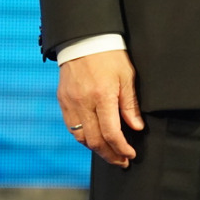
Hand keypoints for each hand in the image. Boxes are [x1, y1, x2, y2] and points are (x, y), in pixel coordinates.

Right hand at [58, 49, 143, 166]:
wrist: (84, 38)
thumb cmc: (110, 54)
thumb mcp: (127, 76)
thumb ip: (130, 104)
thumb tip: (136, 127)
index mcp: (102, 96)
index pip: (111, 133)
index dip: (121, 148)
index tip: (130, 154)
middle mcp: (83, 103)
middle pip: (95, 141)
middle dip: (110, 155)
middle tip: (122, 161)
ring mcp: (70, 103)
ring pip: (80, 138)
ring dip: (96, 149)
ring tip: (110, 153)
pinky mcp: (62, 101)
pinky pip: (71, 127)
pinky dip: (83, 138)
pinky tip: (94, 139)